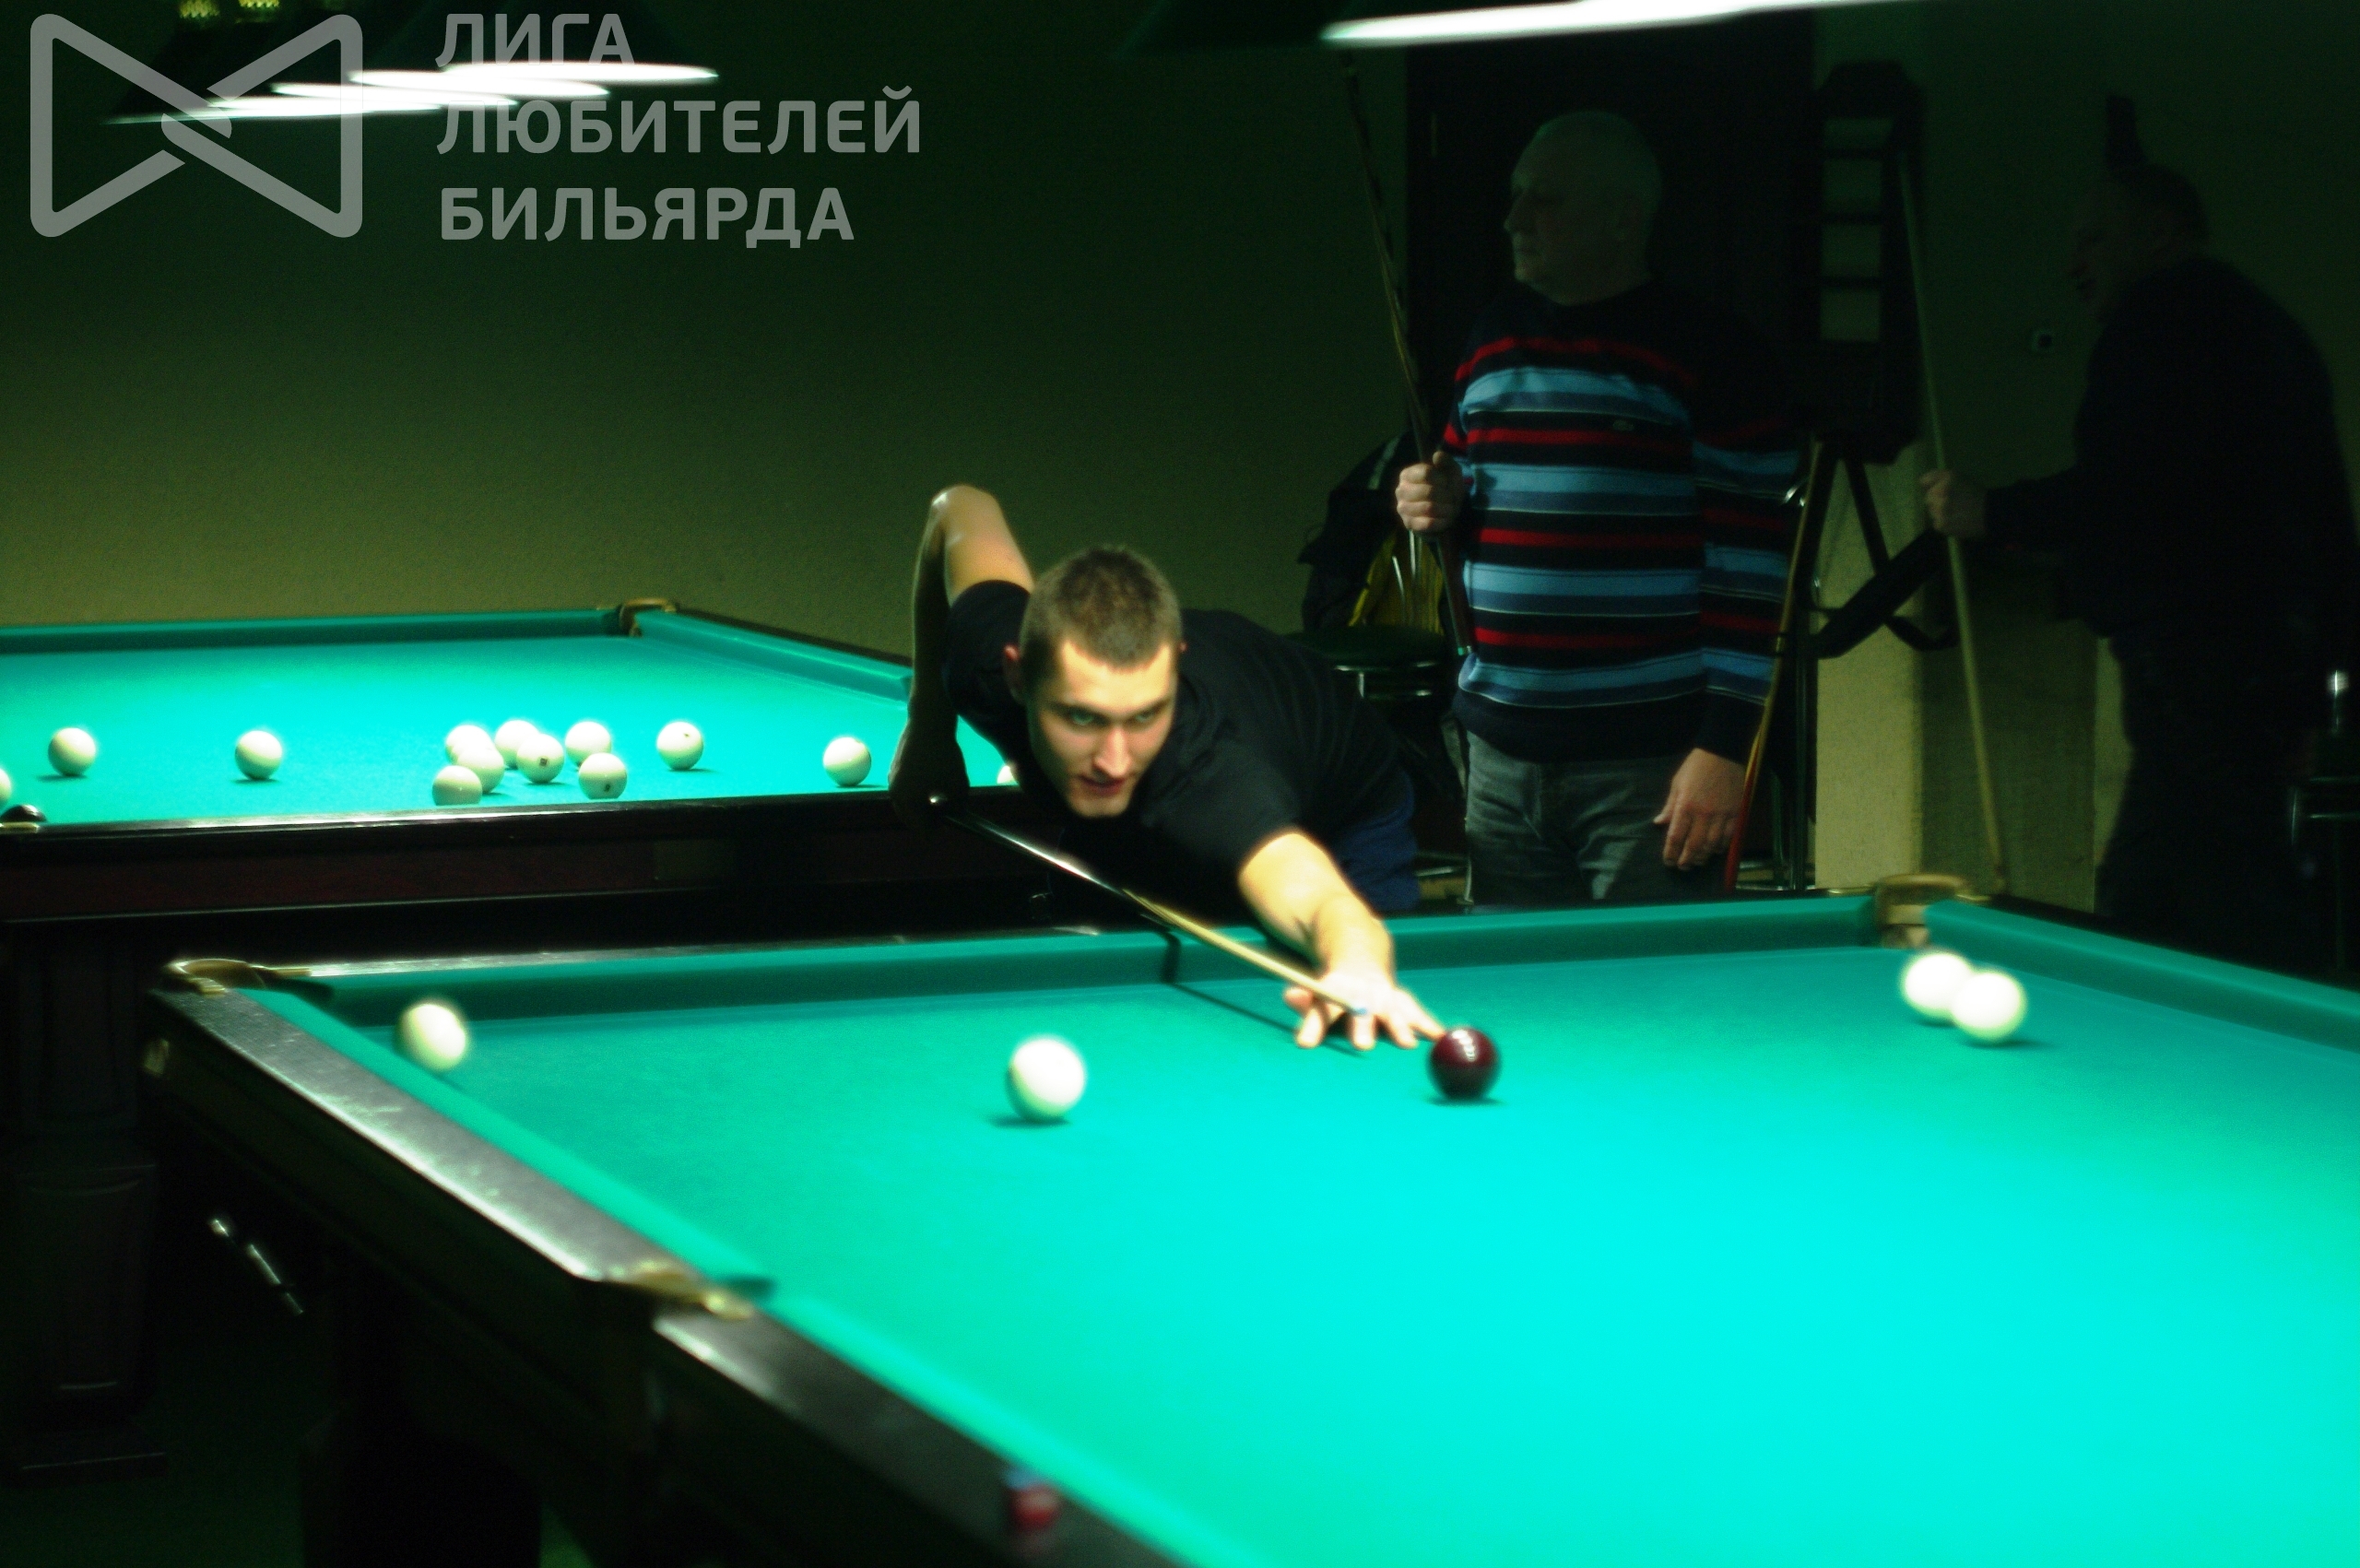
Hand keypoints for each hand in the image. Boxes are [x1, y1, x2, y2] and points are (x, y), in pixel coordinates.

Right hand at [887, 713, 969, 831]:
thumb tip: (955, 817)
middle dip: (927, 817)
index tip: (950, 819)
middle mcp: (895, 793)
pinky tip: (931, 775)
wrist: (928, 722)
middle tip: (946, 809)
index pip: (922, 829)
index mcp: (907, 802)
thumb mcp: (958, 787)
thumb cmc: (945, 757)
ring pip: (907, 803)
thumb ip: (956, 808)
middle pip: (911, 818)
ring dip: (921, 802)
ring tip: (940, 789)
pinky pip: (905, 788)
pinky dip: (916, 789)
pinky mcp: (894, 767)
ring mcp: (892, 780)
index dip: (938, 827)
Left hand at [1284, 960, 1440, 1051]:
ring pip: (1393, 1012)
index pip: (1323, 1010)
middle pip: (1361, 1014)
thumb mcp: (1315, 991)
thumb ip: (1304, 1001)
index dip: (1313, 1027)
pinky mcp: (1401, 1002)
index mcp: (1336, 992)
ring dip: (1400, 1028)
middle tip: (1362, 1045)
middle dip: (1363, 1028)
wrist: (1360, 955)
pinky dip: (1427, 1024)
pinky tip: (1440, 1036)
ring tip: (1407, 1044)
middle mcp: (1362, 996)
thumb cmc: (1334, 986)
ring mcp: (1384, 998)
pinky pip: (1416, 1013)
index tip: (1305, 1044)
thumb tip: (1291, 996)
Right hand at [1395, 450, 1468, 533]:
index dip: (1442, 479)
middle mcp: (1401, 491)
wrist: (1444, 510)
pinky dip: (1442, 521)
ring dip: (1446, 509)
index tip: (1447, 483)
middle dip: (1447, 496)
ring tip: (1451, 508)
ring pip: (1429, 508)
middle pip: (1428, 491)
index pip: (1426, 473)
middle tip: (1452, 498)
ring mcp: (1403, 508)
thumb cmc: (1445, 487)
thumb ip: (1446, 461)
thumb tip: (1436, 456)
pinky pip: (1428, 523)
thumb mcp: (1449, 471)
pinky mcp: (1409, 524)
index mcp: (1407, 474)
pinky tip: (1446, 518)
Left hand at [1654, 748, 1745, 869]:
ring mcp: (1722, 815)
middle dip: (1687, 860)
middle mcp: (1703, 814)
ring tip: (1697, 861)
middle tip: (1682, 867)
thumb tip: (1659, 824)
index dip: (1671, 853)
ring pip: (1712, 845)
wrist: (1722, 753)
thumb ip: (1669, 807)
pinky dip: (1721, 846)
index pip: (1676, 837)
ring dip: (1703, 857)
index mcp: (1685, 806)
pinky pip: (1729, 836)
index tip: (1668, 861)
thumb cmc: (1695, 767)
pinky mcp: (1735, 812)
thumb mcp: (1677, 784)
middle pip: (1694, 846)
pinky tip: (1714, 850)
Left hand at [1919, 470, 1988, 539]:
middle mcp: (1940, 494)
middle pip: (1928, 498)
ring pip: (1931, 511)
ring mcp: (1939, 511)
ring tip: (1955, 512)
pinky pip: (1936, 523)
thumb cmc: (1975, 493)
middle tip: (1952, 502)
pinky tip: (1955, 520)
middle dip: (1937, 500)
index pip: (1924, 481)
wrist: (1990, 513)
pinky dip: (1943, 523)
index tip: (1944, 490)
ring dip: (1940, 512)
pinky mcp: (1941, 525)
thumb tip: (1920, 482)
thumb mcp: (1958, 477)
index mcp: (1946, 479)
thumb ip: (1937, 476)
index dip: (1934, 486)